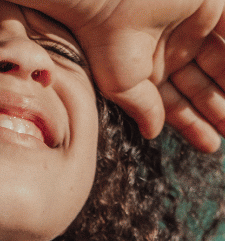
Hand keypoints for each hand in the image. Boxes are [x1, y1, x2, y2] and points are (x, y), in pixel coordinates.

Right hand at [22, 0, 224, 150]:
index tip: (211, 146)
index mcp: (152, 70)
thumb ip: (143, 107)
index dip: (195, 125)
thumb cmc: (108, 41)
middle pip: (204, 85)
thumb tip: (152, 132)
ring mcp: (196, 26)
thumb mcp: (122, 85)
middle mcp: (175, 49)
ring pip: (223, 62)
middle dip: (219, 110)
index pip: (178, 102)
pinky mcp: (211, 3)